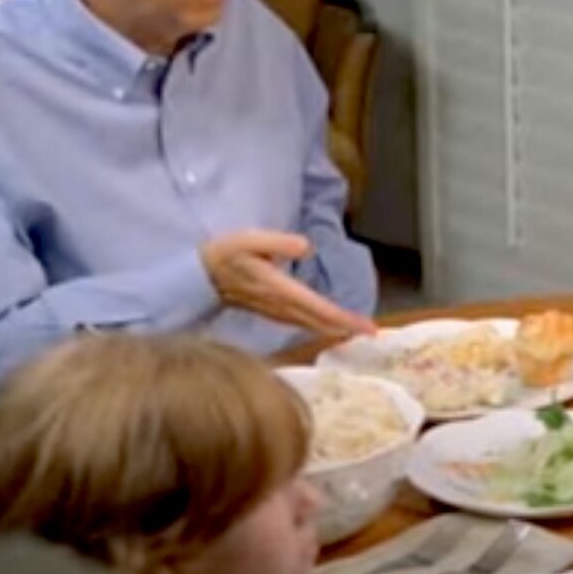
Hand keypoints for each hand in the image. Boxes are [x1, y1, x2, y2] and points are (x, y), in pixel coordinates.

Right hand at [200, 229, 375, 338]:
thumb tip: (306, 246)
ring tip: (358, 331)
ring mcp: (276, 312)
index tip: (366, 327)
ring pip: (312, 324)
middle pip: (320, 321)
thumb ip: (278, 242)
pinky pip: (303, 322)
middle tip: (373, 333)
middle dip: (346, 328)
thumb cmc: (226, 254)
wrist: (199, 277)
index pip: (319, 307)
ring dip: (335, 329)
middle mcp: (281, 306)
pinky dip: (321, 325)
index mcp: (280, 290)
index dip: (344, 318)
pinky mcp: (273, 312)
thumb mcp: (249, 240)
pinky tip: (330, 326)